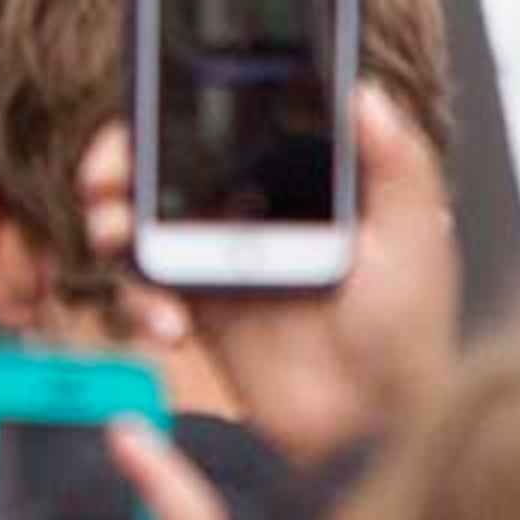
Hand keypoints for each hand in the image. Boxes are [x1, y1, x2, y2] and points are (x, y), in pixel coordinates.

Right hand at [79, 85, 457, 465]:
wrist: (374, 427)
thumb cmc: (409, 333)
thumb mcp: (415, 237)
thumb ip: (398, 162)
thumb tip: (364, 91)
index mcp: (298, 178)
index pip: (226, 121)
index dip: (176, 107)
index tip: (149, 107)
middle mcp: (251, 211)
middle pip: (163, 165)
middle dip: (118, 159)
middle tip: (104, 177)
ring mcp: (217, 260)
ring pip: (140, 222)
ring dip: (110, 221)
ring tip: (114, 236)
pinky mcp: (198, 312)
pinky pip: (144, 291)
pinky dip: (138, 299)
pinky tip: (167, 322)